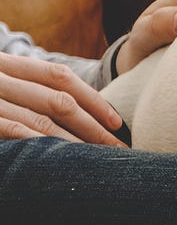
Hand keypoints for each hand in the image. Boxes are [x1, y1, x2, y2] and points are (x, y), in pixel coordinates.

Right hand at [0, 52, 126, 145]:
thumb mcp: (2, 79)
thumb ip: (30, 87)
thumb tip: (79, 110)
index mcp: (10, 65)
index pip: (60, 77)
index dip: (92, 99)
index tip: (116, 122)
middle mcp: (1, 79)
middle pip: (58, 101)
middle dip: (92, 126)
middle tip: (116, 148)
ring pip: (42, 121)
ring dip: (74, 141)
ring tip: (97, 159)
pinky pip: (14, 131)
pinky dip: (40, 143)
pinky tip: (61, 157)